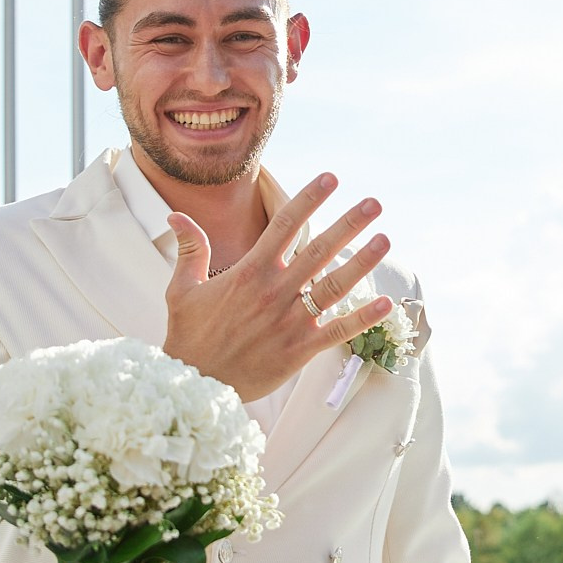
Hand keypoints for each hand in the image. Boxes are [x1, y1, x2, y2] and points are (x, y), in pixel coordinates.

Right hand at [163, 172, 395, 402]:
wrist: (195, 384)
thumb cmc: (189, 336)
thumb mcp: (182, 288)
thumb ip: (190, 248)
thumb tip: (176, 214)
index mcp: (250, 271)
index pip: (285, 225)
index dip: (310, 199)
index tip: (331, 178)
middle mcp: (274, 291)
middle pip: (319, 250)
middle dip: (348, 224)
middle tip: (374, 204)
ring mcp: (290, 321)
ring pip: (334, 286)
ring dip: (362, 262)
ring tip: (385, 239)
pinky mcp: (300, 350)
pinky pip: (337, 331)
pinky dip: (363, 318)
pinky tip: (386, 303)